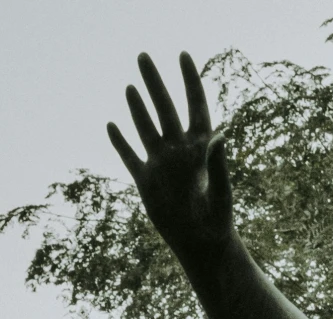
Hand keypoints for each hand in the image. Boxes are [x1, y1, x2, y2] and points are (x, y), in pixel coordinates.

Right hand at [108, 53, 232, 265]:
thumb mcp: (220, 192)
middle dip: (154, 83)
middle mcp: (179, 151)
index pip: (195, 105)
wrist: (202, 248)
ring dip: (137, 107)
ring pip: (145, 128)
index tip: (183, 55)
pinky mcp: (146, 182)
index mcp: (200, 149)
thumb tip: (219, 134)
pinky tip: (112, 126)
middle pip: (164, 109)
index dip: (190, 80)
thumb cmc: (217, 222)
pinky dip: (120, 142)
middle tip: (143, 56)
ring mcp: (161, 164)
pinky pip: (130, 157)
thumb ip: (218, 162)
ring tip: (130, 86)